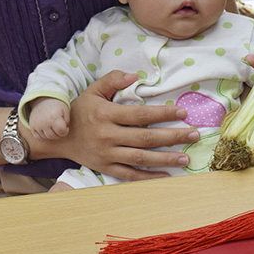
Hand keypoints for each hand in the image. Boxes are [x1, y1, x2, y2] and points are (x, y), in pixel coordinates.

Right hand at [28, 98, 69, 139]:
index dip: (65, 130)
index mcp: (54, 117)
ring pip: (46, 137)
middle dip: (59, 133)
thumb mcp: (66, 111)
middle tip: (59, 126)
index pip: (62, 132)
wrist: (43, 99)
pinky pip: (39, 137)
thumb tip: (63, 132)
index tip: (65, 126)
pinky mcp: (32, 126)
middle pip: (54, 136)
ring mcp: (37, 125)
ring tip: (53, 126)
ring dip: (52, 135)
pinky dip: (44, 136)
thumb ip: (67, 123)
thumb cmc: (57, 105)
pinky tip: (47, 129)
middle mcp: (44, 122)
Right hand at [38, 70, 198, 180]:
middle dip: (172, 137)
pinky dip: (148, 177)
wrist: (58, 137)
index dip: (163, 114)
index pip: (140, 115)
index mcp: (106, 114)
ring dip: (165, 159)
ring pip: (140, 158)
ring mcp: (106, 154)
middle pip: (145, 138)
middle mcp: (107, 136)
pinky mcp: (105, 168)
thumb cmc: (81, 110)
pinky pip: (129, 175)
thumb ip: (113, 80)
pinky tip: (166, 175)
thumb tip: (134, 76)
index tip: (183, 112)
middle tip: (194, 134)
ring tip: (186, 157)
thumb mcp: (93, 90)